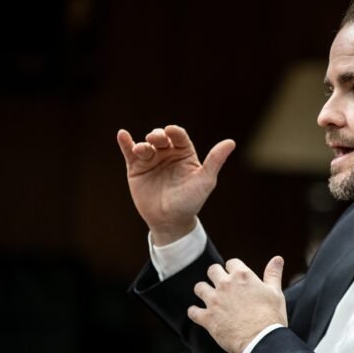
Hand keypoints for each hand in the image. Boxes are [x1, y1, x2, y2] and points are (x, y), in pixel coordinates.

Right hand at [117, 125, 234, 244]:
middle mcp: (168, 154)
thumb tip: (231, 142)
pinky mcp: (136, 169)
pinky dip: (125, 143)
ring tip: (142, 149)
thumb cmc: (191, 201)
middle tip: (157, 139)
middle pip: (161, 138)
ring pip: (146, 145)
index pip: (180, 137)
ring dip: (143, 144)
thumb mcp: (205, 180)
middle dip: (158, 136)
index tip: (172, 131)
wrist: (170, 221)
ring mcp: (151, 160)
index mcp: (184, 154)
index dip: (175, 132)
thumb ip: (215, 160)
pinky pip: (130, 153)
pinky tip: (122, 135)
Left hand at [188, 256, 287, 352]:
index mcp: (243, 276)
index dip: (233, 269)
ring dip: (203, 291)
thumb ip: (273, 274)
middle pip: (212, 270)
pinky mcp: (208, 318)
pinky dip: (195, 312)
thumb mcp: (275, 292)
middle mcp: (226, 285)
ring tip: (209, 297)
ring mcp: (215, 301)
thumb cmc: (271, 317)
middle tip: (220, 284)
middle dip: (215, 275)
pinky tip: (198, 314)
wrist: (261, 341)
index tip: (235, 276)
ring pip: (199, 288)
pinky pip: (193, 312)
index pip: (231, 263)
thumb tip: (278, 258)